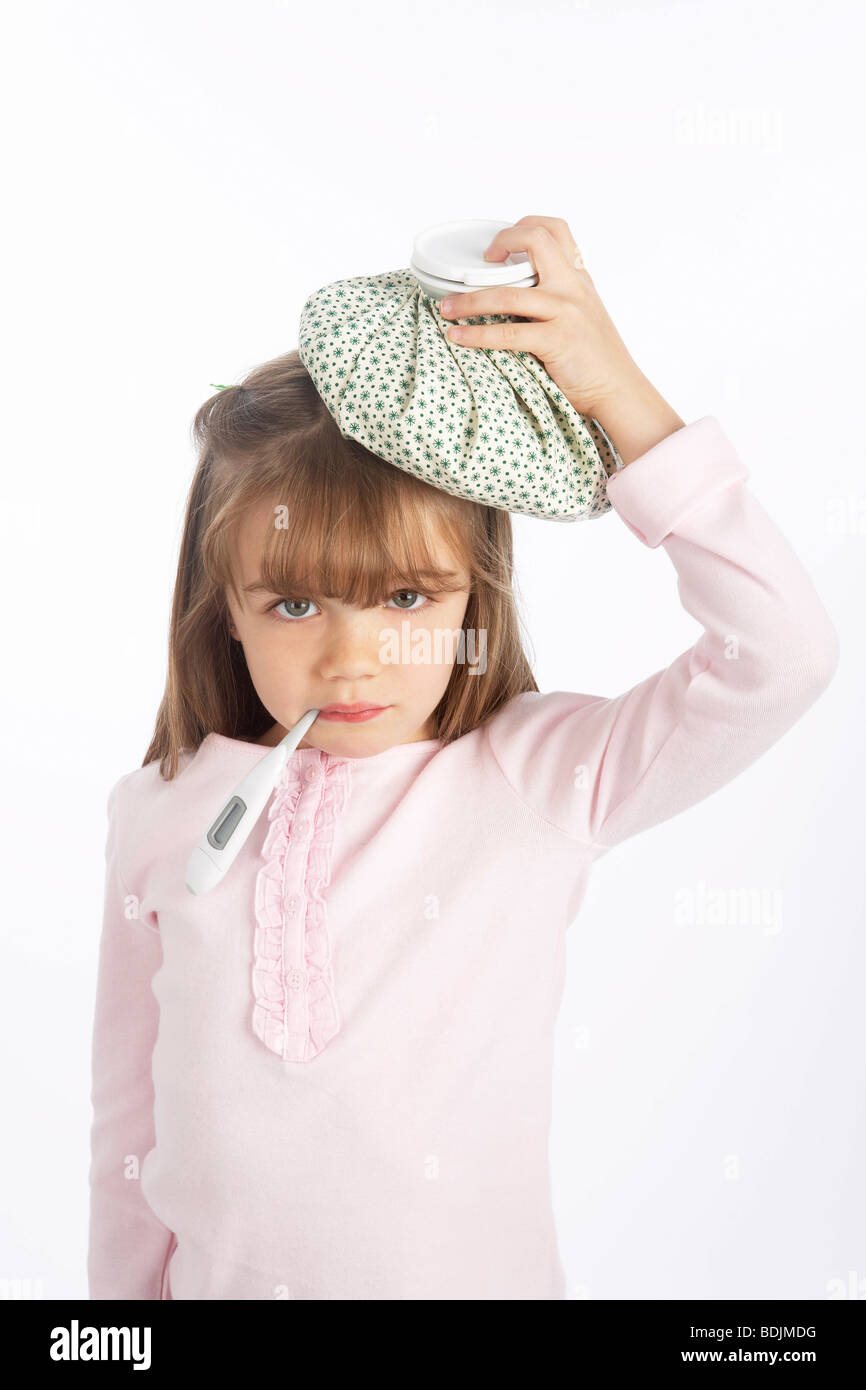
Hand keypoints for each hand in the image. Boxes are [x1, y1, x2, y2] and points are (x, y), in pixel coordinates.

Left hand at [437, 214, 642, 418]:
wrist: (620, 391)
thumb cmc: (596, 360)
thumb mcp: (584, 315)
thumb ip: (558, 298)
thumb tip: (512, 296)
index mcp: (578, 278)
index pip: (555, 228)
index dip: (521, 228)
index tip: (498, 249)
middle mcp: (573, 287)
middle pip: (535, 239)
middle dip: (499, 242)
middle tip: (475, 267)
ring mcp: (566, 311)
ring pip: (507, 294)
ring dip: (469, 300)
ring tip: (445, 308)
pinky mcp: (557, 340)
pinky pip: (508, 334)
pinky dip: (476, 335)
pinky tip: (458, 337)